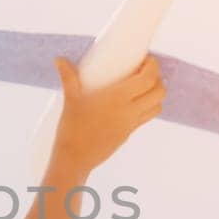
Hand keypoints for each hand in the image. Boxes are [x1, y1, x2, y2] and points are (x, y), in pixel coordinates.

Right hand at [50, 54, 166, 173]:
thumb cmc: (72, 127)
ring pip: (157, 107)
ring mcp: (131, 124)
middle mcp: (130, 111)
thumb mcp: (70, 99)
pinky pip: (145, 118)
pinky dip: (146, 108)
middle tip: (144, 72)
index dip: (153, 66)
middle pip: (159, 92)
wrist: (75, 158)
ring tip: (142, 88)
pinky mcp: (128, 134)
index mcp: (119, 98)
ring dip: (155, 95)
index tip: (146, 59)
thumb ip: (68, 77)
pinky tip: (131, 104)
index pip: (148, 79)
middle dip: (158, 79)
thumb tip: (59, 60)